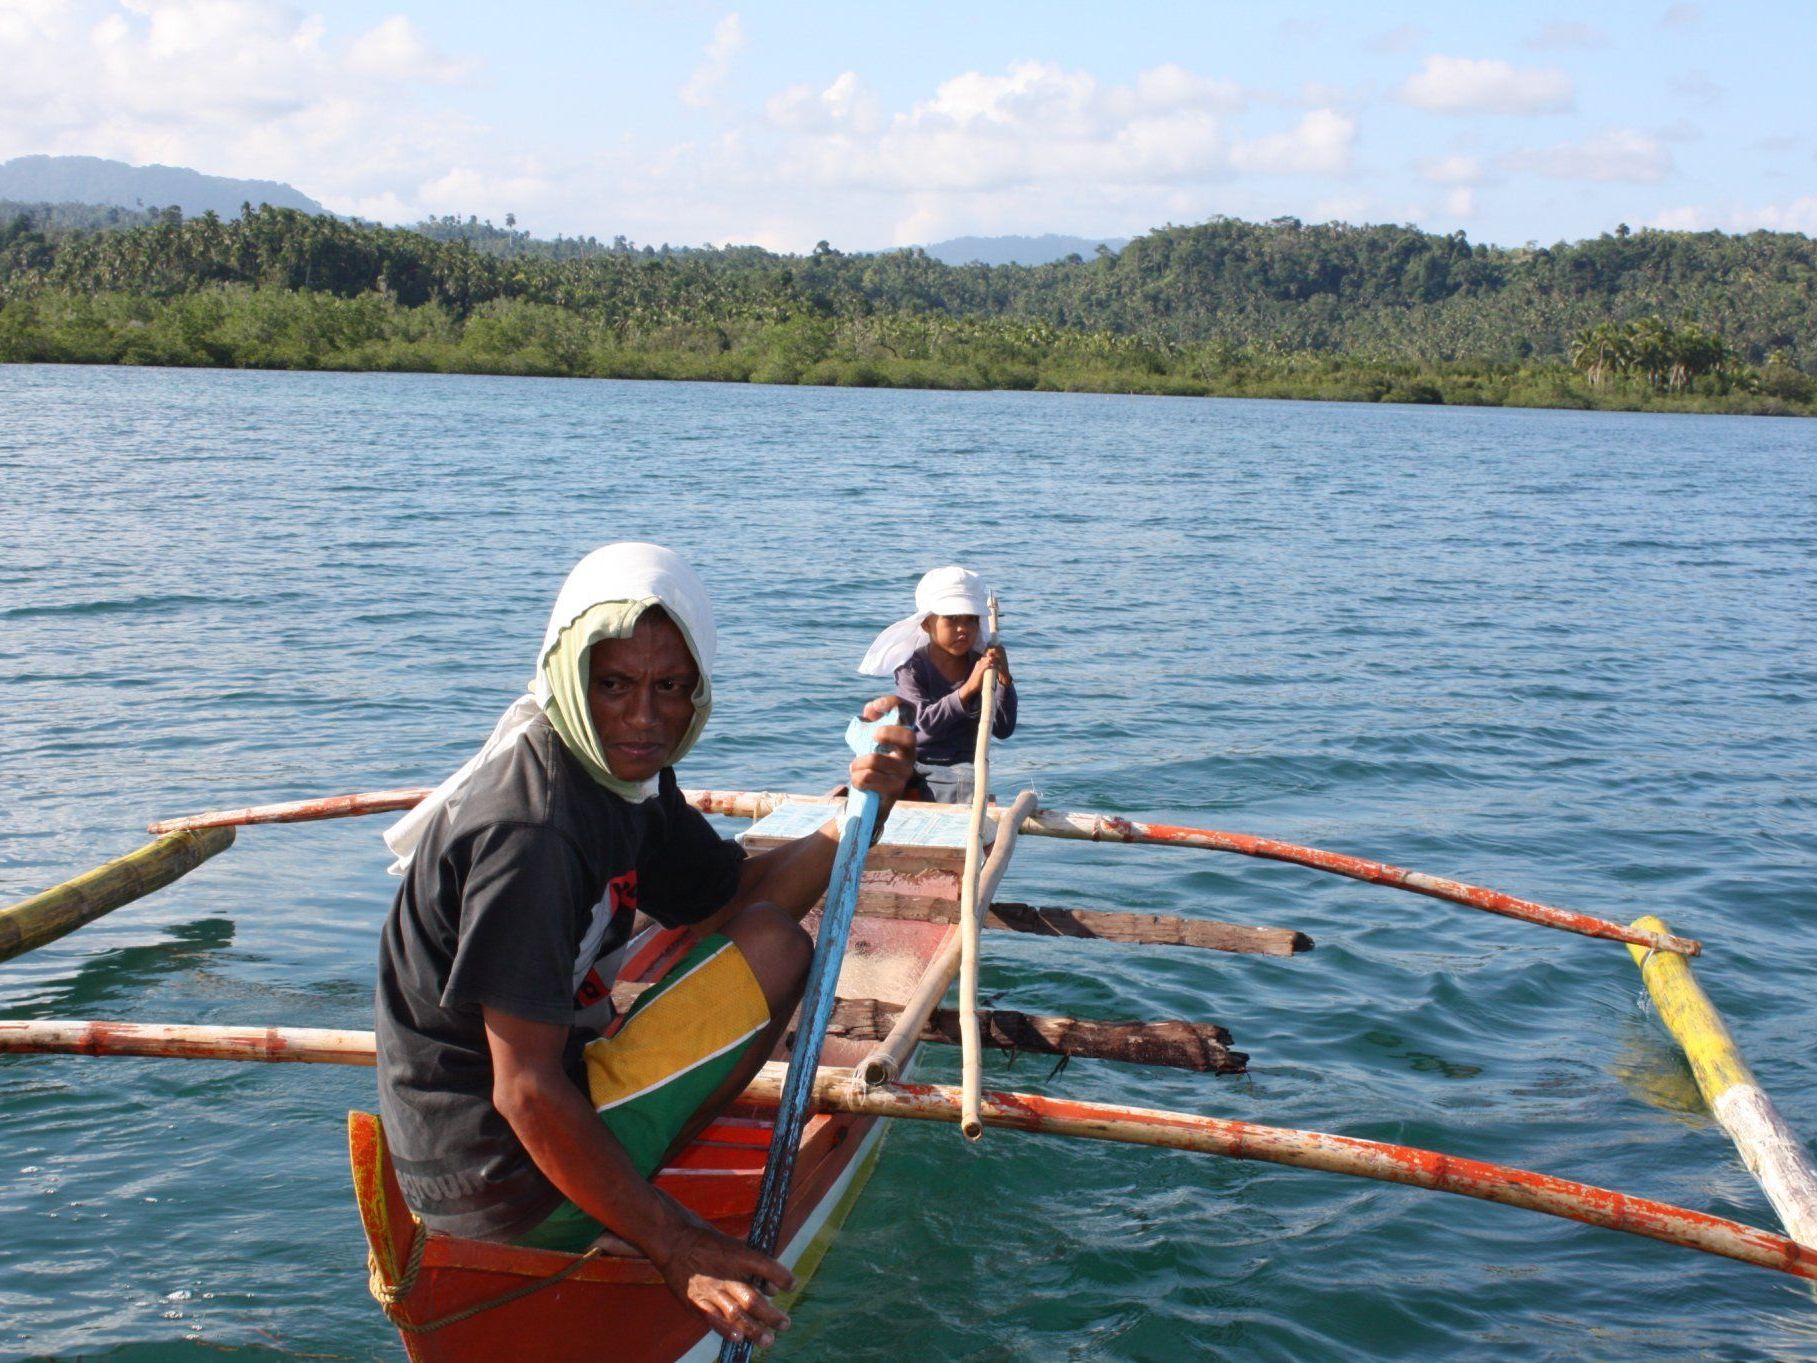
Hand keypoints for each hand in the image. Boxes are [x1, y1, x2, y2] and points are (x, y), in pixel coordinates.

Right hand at [649, 1211, 795, 1347]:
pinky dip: (726, 1329)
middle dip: (771, 1314)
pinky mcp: (696, 1301)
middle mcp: (726, 1274)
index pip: (765, 1265)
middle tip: (785, 1324)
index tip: (792, 1285)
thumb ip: (753, 1265)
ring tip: (768, 1340)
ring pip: (736, 1313)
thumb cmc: (706, 1241)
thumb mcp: (733, 1244)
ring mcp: (710, 1290)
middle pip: (753, 1298)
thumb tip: (771, 1288)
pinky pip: (713, 1319)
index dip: (781, 1276)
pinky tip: (738, 1338)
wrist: (673, 1240)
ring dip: (754, 1329)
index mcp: (737, 1254)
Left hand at [849, 694, 916, 812]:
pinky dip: (856, 778)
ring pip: (875, 760)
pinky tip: (858, 781)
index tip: (875, 706)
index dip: (893, 704)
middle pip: (907, 738)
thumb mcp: (870, 741)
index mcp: (903, 739)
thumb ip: (870, 722)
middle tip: (873, 736)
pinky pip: (868, 779)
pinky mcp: (895, 791)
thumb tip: (872, 709)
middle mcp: (909, 755)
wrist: (876, 800)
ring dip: (857, 763)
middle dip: (888, 733)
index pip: (908, 713)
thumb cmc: (873, 765)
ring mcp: (904, 774)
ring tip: (854, 767)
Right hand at [960, 647, 1010, 698]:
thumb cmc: (977, 681)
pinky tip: (999, 668)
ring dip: (996, 662)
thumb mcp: (982, 674)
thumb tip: (994, 673)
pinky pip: (989, 665)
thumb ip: (987, 671)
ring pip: (990, 660)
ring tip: (1002, 665)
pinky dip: (994, 666)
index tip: (1001, 662)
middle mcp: (979, 663)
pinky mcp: (980, 670)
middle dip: (997, 659)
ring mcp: (979, 666)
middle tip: (1003, 662)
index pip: (988, 657)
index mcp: (979, 663)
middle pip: (990, 657)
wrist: (970, 686)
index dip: (995, 658)